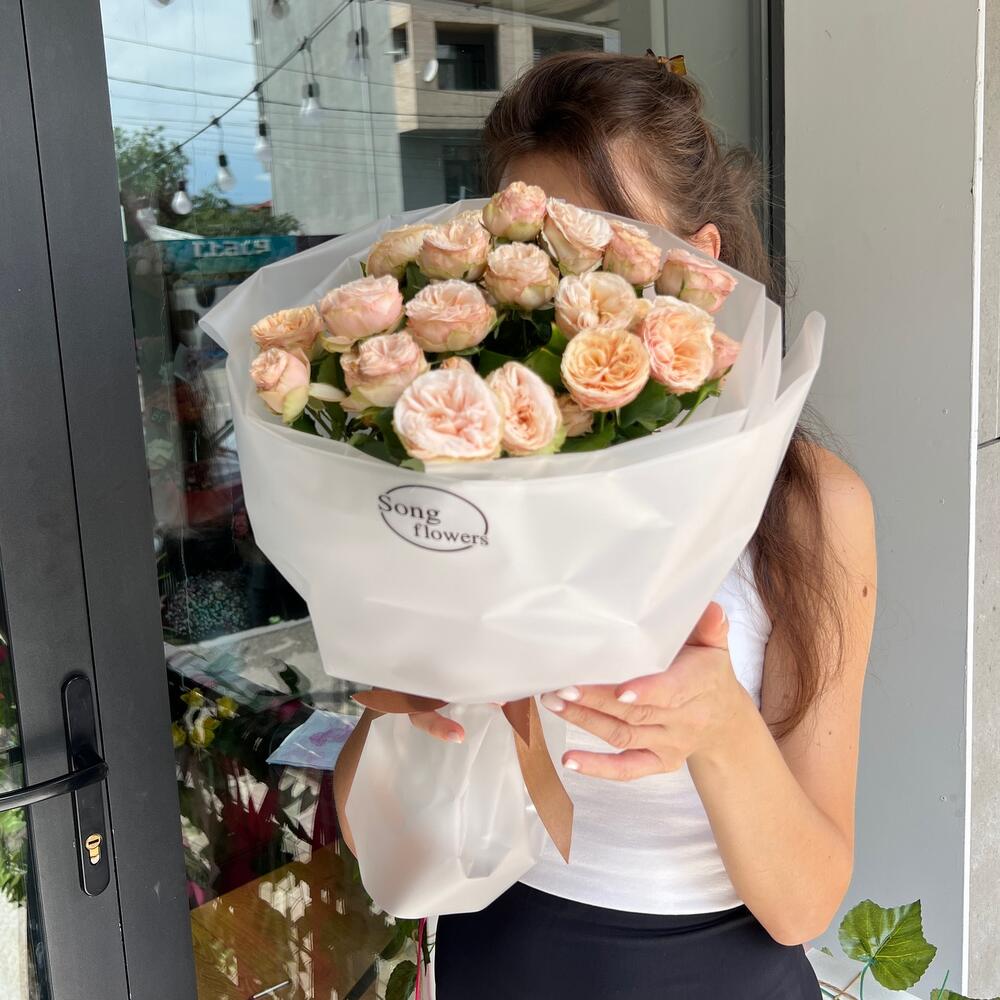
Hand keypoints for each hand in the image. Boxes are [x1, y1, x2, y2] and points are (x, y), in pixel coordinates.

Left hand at [539, 601, 753, 779]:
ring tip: (553, 703)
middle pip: (636, 713)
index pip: (672, 691)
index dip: (646, 691)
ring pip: (624, 735)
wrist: (724, 720)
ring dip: (586, 721)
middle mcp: (684, 719)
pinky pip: (627, 769)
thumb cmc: (709, 672)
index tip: (619, 690)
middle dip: (595, 700)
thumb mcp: (714, 645)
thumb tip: (711, 609)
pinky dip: (598, 768)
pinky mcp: (659, 763)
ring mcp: (670, 743)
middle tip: (561, 686)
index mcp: (699, 685)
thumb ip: (709, 627)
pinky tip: (570, 761)